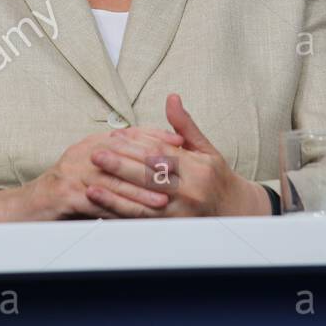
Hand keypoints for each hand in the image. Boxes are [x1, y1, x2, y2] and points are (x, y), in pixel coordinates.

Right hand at [0, 127, 184, 222]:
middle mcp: (84, 152)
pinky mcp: (67, 194)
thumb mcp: (91, 168)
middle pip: (125, 154)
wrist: (29, 206)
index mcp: (93, 143)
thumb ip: (117, 160)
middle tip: (181, 171)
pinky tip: (135, 217)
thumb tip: (149, 156)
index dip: (156, 137)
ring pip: (114, 180)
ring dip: (141, 191)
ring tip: (164, 199)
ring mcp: (74, 172)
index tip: (181, 142)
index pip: (130, 135)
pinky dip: (119, 209)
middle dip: (155, 162)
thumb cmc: (65, 190)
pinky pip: (98, 202)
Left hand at [85, 94, 269, 217]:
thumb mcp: (206, 148)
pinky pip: (143, 220)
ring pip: (143, 200)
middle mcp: (189, 191)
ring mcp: (180, 212)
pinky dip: (121, 213)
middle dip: (120, 165)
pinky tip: (104, 208)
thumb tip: (172, 98)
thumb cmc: (216, 177)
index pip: (161, 153)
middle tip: (96, 154)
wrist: (233, 211)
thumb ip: (185, 125)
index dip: (136, 144)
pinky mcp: (171, 227)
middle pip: (149, 176)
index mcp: (198, 168)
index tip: (115, 137)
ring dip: (115, 192)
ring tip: (92, 183)